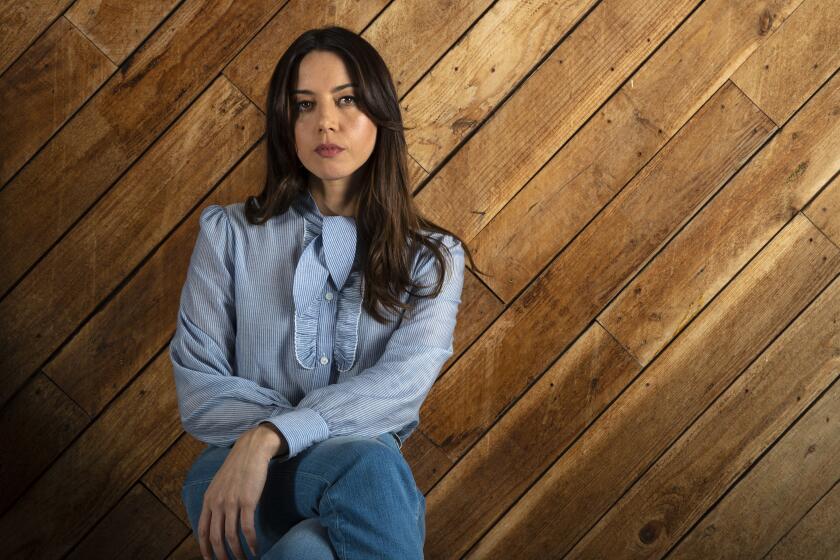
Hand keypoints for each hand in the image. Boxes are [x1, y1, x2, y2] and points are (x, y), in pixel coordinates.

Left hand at [197, 426, 283, 559]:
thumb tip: (217, 517)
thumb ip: (216, 499)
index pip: (202, 531)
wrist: (252, 449)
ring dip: (238, 553)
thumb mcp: (220, 483)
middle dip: (221, 556)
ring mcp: (232, 503)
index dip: (205, 548)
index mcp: (209, 499)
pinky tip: (256, 549)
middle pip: (216, 538)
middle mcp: (217, 503)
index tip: (209, 559)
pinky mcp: (247, 501)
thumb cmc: (238, 466)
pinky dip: (251, 543)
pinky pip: (247, 529)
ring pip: (231, 537)